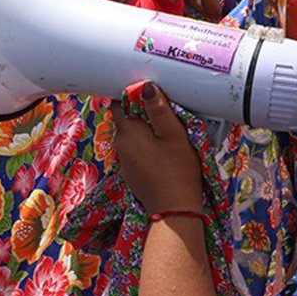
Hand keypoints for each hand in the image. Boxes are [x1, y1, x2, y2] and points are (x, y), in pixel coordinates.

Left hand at [114, 83, 202, 213]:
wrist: (174, 209)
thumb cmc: (177, 169)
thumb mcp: (173, 134)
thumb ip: (159, 109)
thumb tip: (146, 86)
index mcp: (127, 131)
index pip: (120, 104)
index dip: (134, 97)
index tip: (152, 98)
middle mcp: (119, 144)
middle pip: (126, 120)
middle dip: (142, 115)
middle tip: (165, 115)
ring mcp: (123, 161)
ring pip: (131, 137)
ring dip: (144, 133)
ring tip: (166, 135)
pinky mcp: (130, 174)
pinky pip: (135, 152)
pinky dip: (145, 148)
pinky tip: (162, 154)